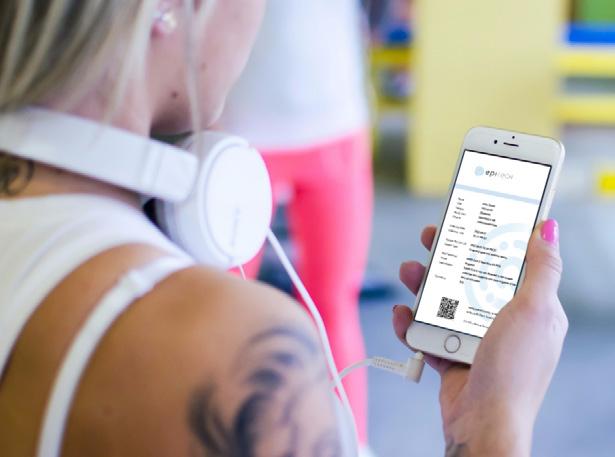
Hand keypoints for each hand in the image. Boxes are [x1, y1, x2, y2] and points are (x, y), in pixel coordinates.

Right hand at [393, 221, 566, 455]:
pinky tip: (402, 315)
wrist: (483, 424)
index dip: (494, 236)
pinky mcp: (451, 354)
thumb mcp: (533, 312)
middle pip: (472, 276)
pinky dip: (411, 323)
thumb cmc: (514, 372)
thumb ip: (542, 269)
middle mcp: (503, 320)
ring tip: (409, 272)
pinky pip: (427, 330)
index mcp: (531, 307)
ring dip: (423, 285)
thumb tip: (549, 229)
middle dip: (449, 256)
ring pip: (445, 300)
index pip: (512, 261)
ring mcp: (475, 338)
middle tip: (433, 236)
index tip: (476, 215)